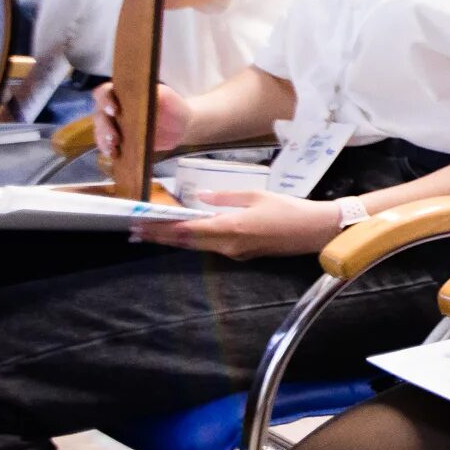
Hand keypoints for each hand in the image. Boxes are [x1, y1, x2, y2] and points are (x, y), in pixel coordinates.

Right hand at [91, 80, 191, 157]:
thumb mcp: (167, 97)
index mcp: (123, 93)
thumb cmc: (173, 107)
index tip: (114, 110)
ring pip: (100, 131)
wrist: (181, 127)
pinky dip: (108, 149)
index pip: (105, 92)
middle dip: (104, 126)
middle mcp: (114, 108)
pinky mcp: (119, 140)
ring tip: (113, 148)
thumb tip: (143, 91)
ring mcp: (115, 125)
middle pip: (99, 114)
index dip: (105, 100)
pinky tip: (113, 155)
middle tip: (115, 137)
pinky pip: (108, 144)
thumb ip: (154, 93)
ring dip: (103, 140)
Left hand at [135, 189, 338, 258]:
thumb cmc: (289, 209)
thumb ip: (225, 197)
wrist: (315, 231)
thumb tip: (200, 197)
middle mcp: (228, 245)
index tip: (139, 224)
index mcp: (230, 228)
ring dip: (174, 240)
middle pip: (186, 242)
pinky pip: (211, 247)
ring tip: (152, 234)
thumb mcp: (256, 195)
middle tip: (134, 232)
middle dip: (159, 236)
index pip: (185, 230)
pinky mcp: (243, 254)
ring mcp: (235, 252)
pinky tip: (185, 234)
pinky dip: (193, 241)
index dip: (160, 228)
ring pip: (196, 246)